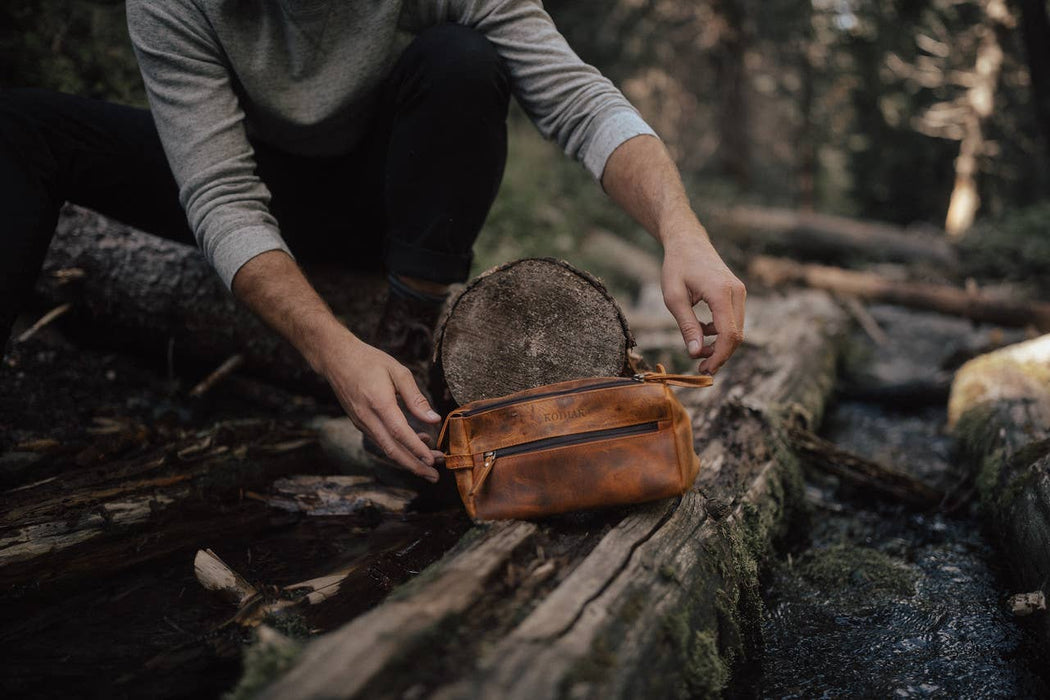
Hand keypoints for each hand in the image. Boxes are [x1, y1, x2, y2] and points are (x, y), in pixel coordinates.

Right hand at [318, 330, 443, 480]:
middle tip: (434, 476)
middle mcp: (368, 417)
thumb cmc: (369, 360)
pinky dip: (399, 447)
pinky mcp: (360, 423)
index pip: (400, 433)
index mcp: (379, 403)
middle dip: (414, 466)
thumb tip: (434, 418)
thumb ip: (416, 397)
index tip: (433, 460)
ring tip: (431, 463)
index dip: (417, 449)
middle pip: (392, 450)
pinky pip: (381, 440)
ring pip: (386, 448)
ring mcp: (361, 422)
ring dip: (409, 459)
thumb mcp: (398, 371)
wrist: (336, 358)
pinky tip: (417, 443)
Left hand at [660, 230, 745, 374]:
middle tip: (699, 365)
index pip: (729, 334)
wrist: (687, 241)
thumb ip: (687, 326)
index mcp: (721, 292)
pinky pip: (733, 320)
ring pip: (737, 330)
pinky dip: (720, 332)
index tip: (703, 369)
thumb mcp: (674, 298)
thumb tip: (696, 353)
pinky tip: (702, 331)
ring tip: (696, 348)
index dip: (718, 357)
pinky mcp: (737, 294)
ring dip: (719, 344)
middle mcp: (737, 292)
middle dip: (720, 354)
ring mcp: (739, 292)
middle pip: (737, 336)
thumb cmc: (677, 266)